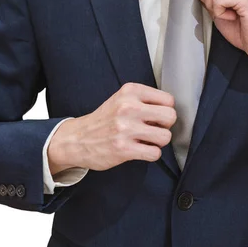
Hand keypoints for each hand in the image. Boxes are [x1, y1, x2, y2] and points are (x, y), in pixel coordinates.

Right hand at [47, 83, 175, 173]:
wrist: (77, 139)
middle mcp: (128, 107)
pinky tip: (140, 150)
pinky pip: (154, 153)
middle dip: (165, 126)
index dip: (165, 110)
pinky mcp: (124, 148)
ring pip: (165, 136)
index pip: (168, 100)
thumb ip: (144, 100)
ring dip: (158, 142)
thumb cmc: (104, 120)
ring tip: (146, 140)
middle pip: (170, 116)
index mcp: (130, 92)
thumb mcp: (121, 99)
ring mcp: (126, 128)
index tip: (155, 116)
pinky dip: (151, 154)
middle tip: (154, 129)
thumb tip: (171, 111)